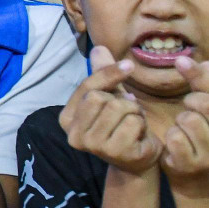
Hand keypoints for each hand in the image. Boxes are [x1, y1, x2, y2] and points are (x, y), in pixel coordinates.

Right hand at [58, 46, 160, 174]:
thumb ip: (103, 76)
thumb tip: (98, 47)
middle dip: (122, 99)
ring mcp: (92, 146)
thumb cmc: (122, 126)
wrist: (137, 160)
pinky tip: (138, 135)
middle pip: (101, 97)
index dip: (108, 73)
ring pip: (118, 107)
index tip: (129, 65)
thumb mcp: (112, 98)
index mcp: (66, 119)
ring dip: (134, 112)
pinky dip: (142, 124)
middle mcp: (73, 135)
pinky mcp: (113, 152)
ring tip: (133, 123)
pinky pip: (133, 122)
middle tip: (127, 112)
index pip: (87, 87)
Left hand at [160, 57, 208, 193]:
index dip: (198, 75)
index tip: (180, 62)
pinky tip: (175, 142)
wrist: (198, 180)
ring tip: (182, 127)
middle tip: (186, 106)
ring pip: (190, 120)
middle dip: (191, 100)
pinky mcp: (192, 165)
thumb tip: (207, 63)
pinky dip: (171, 136)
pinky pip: (175, 138)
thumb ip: (208, 90)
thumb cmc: (202, 139)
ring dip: (180, 120)